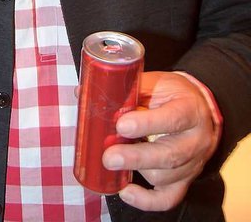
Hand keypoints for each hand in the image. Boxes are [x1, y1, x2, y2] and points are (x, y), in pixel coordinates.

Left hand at [102, 71, 219, 211]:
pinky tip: (125, 191)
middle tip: (108, 157)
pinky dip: (145, 201)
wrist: (201, 111)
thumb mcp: (157, 83)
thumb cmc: (173, 94)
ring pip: (164, 177)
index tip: (121, 125)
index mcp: (190, 109)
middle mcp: (196, 140)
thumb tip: (83, 93)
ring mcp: (192, 164)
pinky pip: (168, 198)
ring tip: (112, 161)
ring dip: (135, 171)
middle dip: (135, 158)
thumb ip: (127, 89)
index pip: (173, 119)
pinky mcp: (185, 180)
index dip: (147, 124)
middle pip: (168, 155)